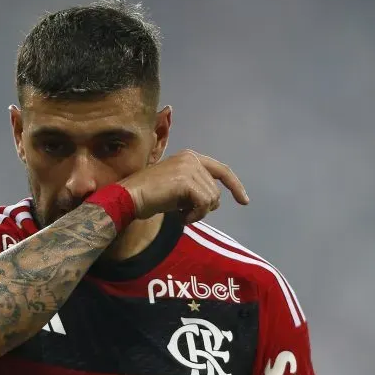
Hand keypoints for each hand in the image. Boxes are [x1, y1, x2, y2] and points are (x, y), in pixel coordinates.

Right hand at [119, 149, 248, 223]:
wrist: (130, 197)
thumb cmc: (150, 196)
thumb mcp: (178, 190)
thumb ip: (196, 189)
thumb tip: (214, 202)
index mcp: (190, 157)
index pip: (222, 170)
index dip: (235, 186)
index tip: (244, 201)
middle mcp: (192, 159)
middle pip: (216, 191)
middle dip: (204, 208)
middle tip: (184, 213)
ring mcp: (189, 168)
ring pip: (212, 199)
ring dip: (198, 213)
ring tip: (180, 214)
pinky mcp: (186, 180)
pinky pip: (204, 204)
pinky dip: (195, 216)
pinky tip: (180, 217)